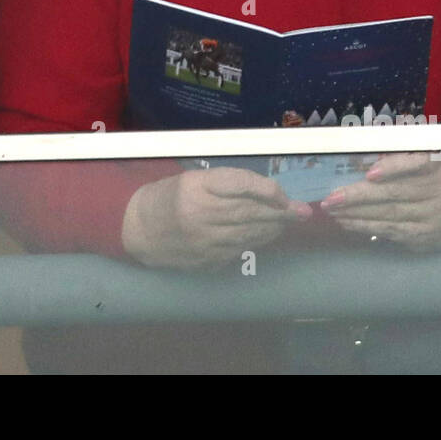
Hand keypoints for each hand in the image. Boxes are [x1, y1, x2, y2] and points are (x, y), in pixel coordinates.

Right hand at [121, 167, 312, 270]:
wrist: (138, 228)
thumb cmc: (168, 197)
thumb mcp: (192, 179)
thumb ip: (226, 184)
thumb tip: (267, 192)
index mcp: (195, 187)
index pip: (240, 184)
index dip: (266, 189)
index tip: (283, 193)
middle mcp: (200, 214)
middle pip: (249, 211)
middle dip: (280, 211)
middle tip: (302, 211)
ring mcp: (203, 241)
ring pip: (248, 234)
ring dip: (272, 228)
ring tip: (287, 222)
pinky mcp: (205, 260)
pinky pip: (239, 250)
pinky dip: (256, 242)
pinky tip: (265, 235)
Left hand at [321, 153, 440, 251]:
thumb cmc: (430, 175)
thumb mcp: (423, 154)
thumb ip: (399, 146)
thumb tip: (364, 135)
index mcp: (439, 162)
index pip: (419, 162)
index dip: (394, 167)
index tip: (370, 173)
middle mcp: (440, 189)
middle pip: (395, 193)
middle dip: (358, 195)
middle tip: (332, 197)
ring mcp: (434, 216)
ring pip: (389, 214)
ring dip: (356, 213)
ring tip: (332, 209)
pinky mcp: (425, 236)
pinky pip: (390, 230)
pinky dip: (365, 226)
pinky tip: (347, 222)